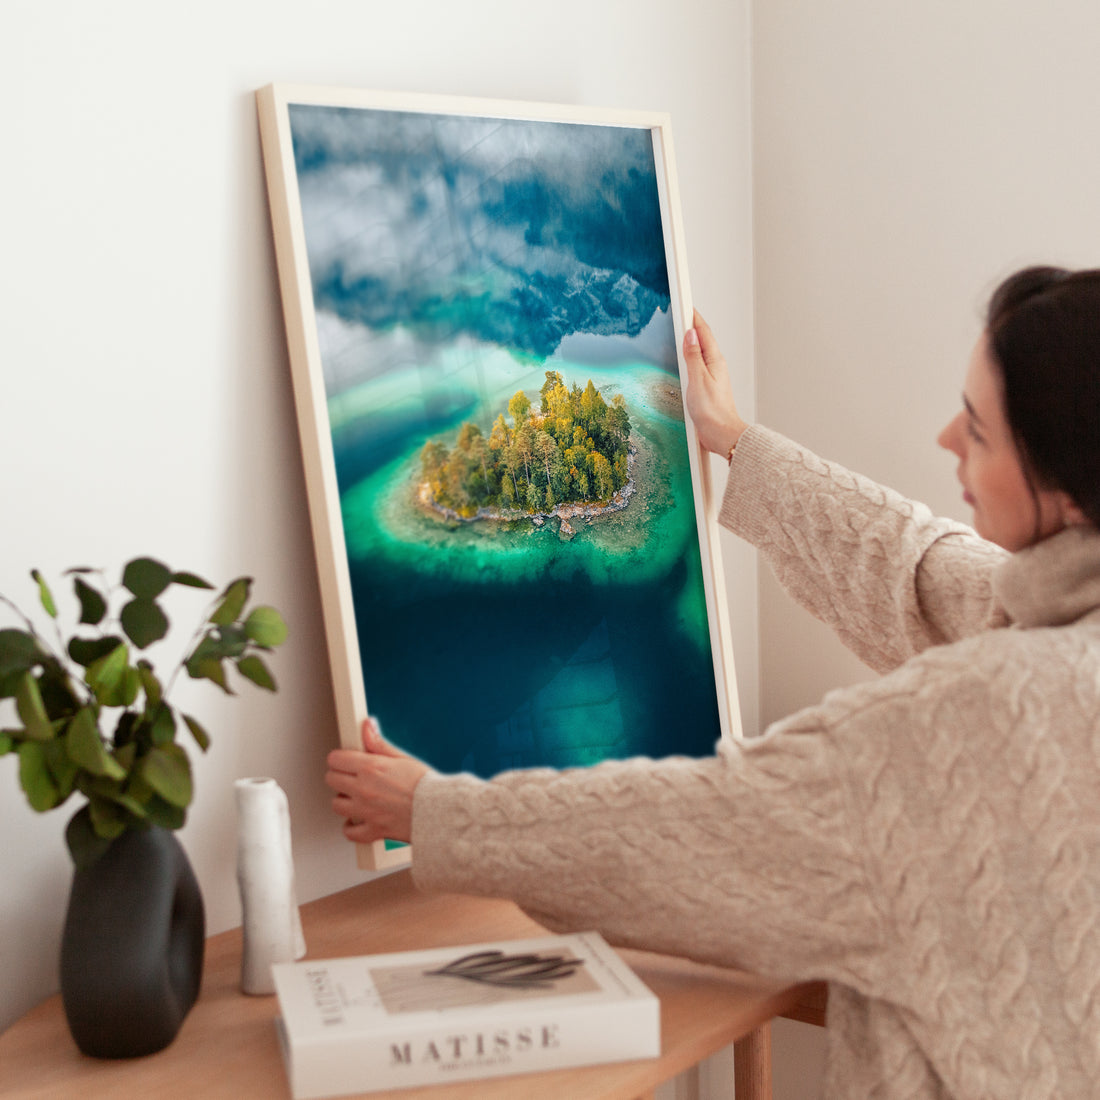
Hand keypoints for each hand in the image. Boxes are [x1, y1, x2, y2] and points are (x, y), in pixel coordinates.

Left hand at [324, 717, 430, 844]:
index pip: (336, 759)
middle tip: (351, 777)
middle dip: (339, 776)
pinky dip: (351, 827)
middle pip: (331, 780)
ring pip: (336, 805)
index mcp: (371, 768)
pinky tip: (358, 820)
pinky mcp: (372, 830)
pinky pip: (349, 832)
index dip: (340, 758)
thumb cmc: (426, 785)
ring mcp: (366, 811)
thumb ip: (379, 744)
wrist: (440, 811)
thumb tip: (367, 726)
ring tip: (356, 797)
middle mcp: (363, 789)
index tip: (346, 760)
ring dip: (344, 800)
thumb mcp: (402, 758)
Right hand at [682, 309, 748, 456]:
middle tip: (680, 312)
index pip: (703, 332)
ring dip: (690, 340)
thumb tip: (690, 334)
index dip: (693, 317)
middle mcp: (714, 366)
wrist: (721, 434)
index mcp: (714, 360)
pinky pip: (696, 365)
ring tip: (679, 330)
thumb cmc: (712, 411)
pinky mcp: (706, 387)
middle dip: (691, 325)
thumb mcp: (698, 380)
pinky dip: (689, 357)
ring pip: (699, 352)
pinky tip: (683, 359)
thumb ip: (693, 356)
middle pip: (702, 339)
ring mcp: (711, 376)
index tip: (685, 304)